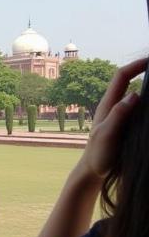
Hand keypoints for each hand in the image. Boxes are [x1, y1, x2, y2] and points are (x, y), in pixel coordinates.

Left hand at [80, 57, 147, 179]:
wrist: (93, 171)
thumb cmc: (98, 155)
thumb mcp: (107, 134)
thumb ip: (118, 115)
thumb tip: (134, 94)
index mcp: (108, 105)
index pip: (121, 77)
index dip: (136, 65)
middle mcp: (113, 106)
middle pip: (129, 81)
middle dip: (144, 70)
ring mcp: (119, 115)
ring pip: (135, 94)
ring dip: (148, 86)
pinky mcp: (125, 125)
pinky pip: (139, 108)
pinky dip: (148, 102)